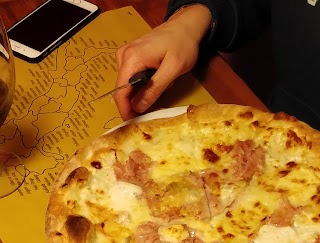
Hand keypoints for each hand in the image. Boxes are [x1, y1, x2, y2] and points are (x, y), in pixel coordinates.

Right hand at [114, 5, 211, 120]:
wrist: (185, 26)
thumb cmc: (182, 45)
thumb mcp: (173, 69)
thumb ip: (155, 88)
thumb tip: (138, 107)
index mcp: (131, 59)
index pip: (120, 92)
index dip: (125, 111)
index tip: (133, 125)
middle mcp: (123, 57)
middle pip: (123, 90)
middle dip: (135, 103)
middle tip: (152, 111)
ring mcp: (126, 56)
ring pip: (129, 86)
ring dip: (142, 93)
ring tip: (162, 86)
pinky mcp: (131, 57)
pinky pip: (133, 78)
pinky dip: (144, 85)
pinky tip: (158, 79)